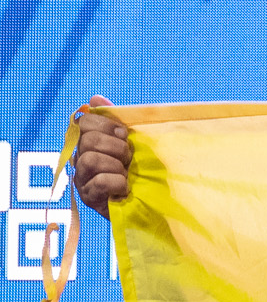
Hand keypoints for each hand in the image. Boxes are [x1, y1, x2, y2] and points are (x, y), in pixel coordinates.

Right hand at [69, 97, 129, 218]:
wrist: (151, 203)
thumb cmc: (139, 171)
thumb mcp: (131, 144)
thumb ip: (114, 121)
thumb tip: (95, 98)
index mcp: (88, 142)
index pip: (83, 122)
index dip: (105, 124)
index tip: (124, 134)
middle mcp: (80, 159)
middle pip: (88, 140)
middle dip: (115, 147)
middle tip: (128, 158)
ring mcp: (82, 179)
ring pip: (90, 160)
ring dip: (115, 165)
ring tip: (126, 174)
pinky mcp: (89, 198)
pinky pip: (100, 182)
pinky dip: (117, 183)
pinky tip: (124, 187)